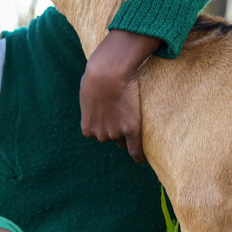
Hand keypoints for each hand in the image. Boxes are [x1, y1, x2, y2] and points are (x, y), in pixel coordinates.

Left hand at [80, 30, 161, 162]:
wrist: (107, 72)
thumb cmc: (96, 77)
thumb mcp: (87, 94)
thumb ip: (92, 107)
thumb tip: (97, 106)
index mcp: (88, 129)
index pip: (100, 135)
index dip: (107, 125)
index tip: (113, 120)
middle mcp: (101, 135)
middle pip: (112, 138)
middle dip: (117, 128)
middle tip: (124, 112)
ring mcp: (116, 133)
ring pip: (124, 140)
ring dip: (128, 132)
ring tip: (133, 115)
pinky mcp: (131, 129)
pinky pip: (136, 149)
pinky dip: (139, 155)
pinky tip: (144, 158)